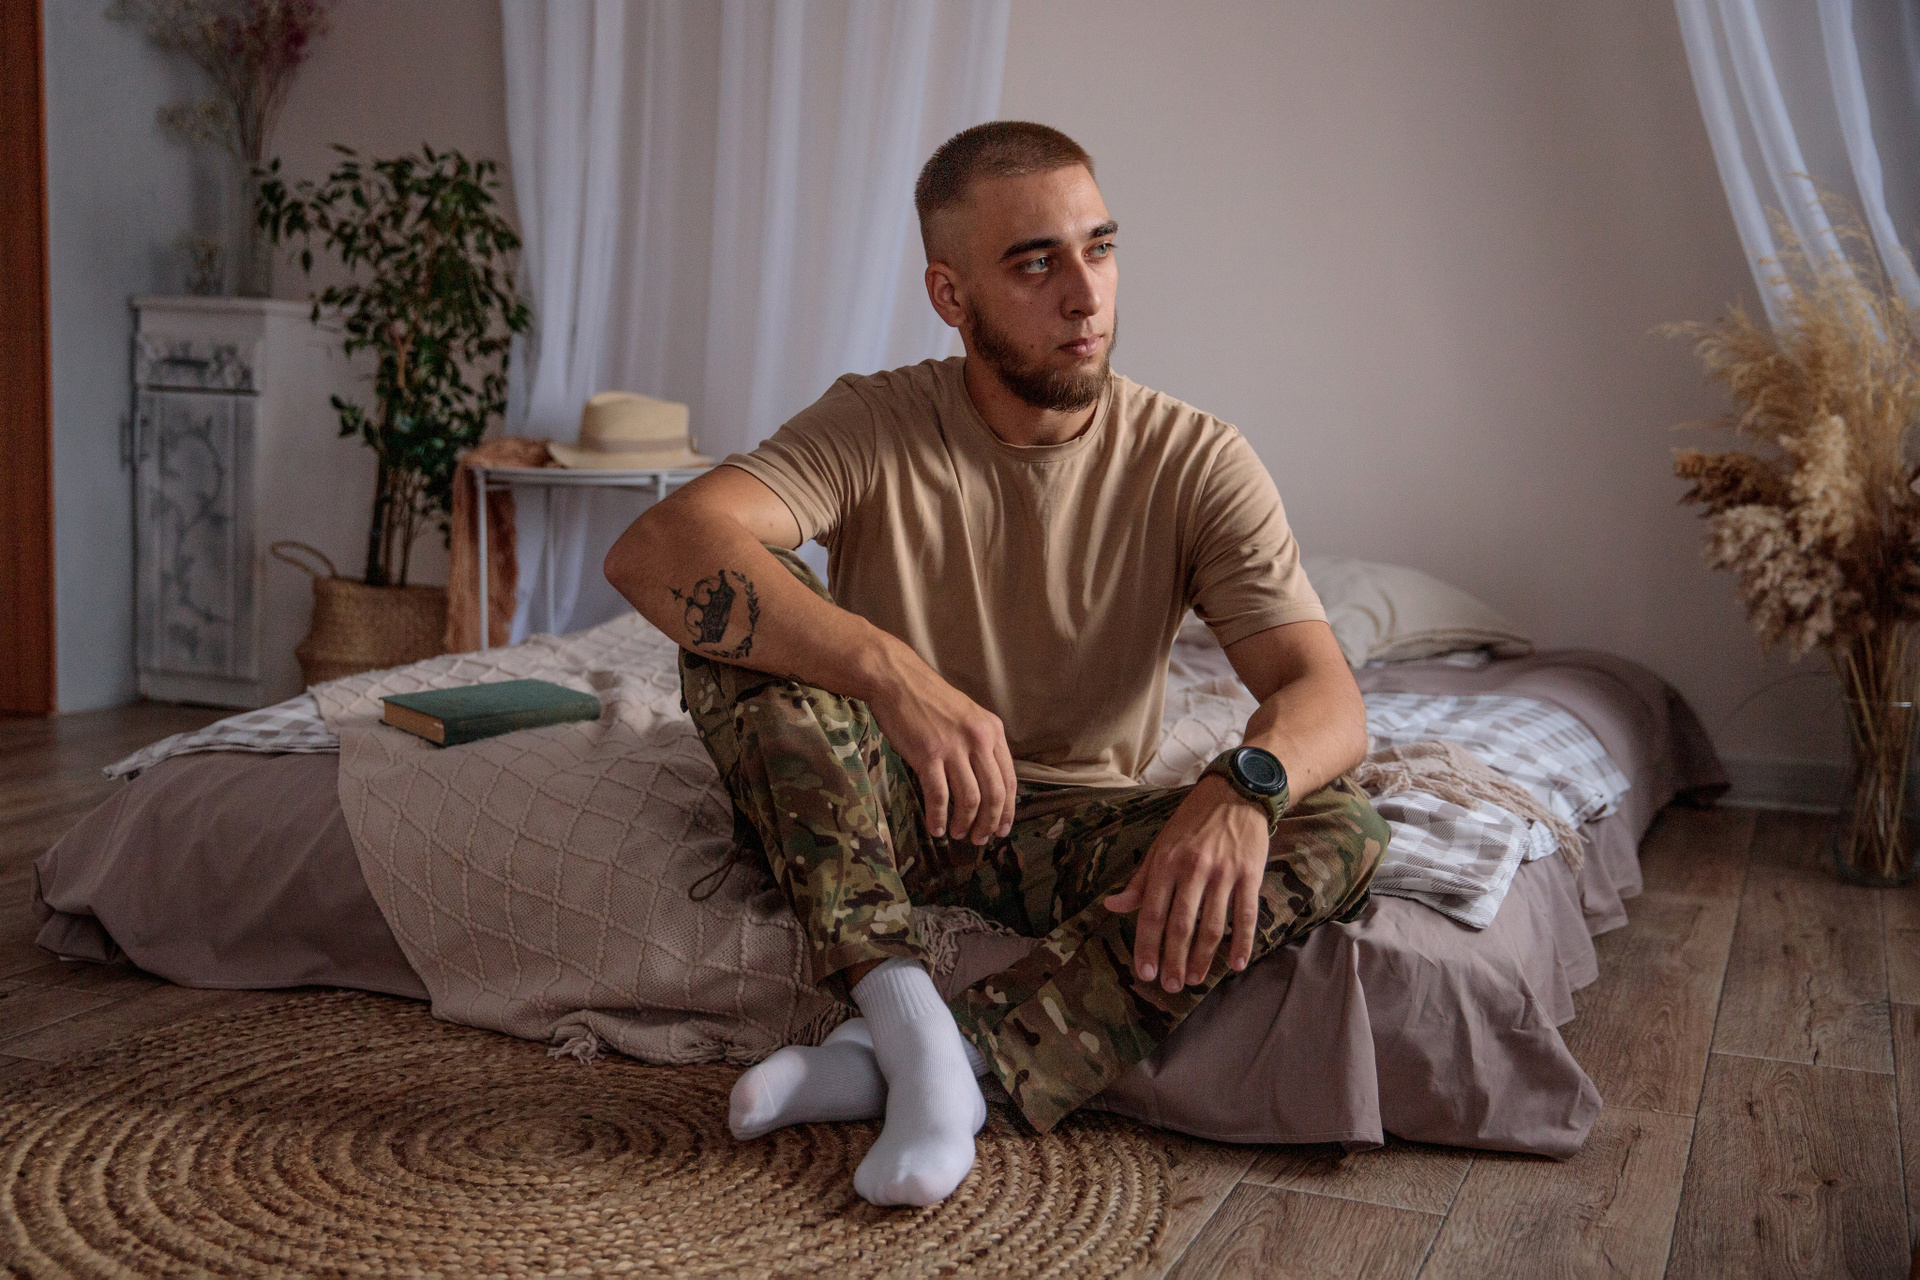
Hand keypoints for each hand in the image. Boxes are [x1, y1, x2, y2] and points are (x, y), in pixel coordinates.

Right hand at [867, 658, 1017, 845]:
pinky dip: (939, 817)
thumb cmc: (929, 700)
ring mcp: (953, 747)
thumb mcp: (968, 716)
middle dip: (989, 823)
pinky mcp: (928, 755)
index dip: (1007, 810)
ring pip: (970, 799)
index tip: (1003, 829)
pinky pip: (939, 796)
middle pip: (994, 794)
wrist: (897, 680)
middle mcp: (978, 740)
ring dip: (965, 823)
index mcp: (992, 731)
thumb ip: (980, 744)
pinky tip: (936, 828)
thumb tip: (986, 782)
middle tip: (980, 839)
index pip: (1009, 779)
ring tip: (958, 834)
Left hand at [1103, 775, 1269, 991]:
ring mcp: (1224, 873)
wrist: (1236, 793)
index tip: (1144, 973)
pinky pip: (1246, 915)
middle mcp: (1193, 869)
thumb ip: (1140, 880)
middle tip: (1170, 986)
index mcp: (1166, 863)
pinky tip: (1236, 965)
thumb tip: (1113, 906)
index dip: (1147, 946)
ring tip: (1195, 980)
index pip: (1152, 913)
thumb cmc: (1192, 822)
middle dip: (1173, 960)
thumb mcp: (1160, 845)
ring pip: (1212, 925)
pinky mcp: (1250, 874)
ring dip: (1203, 958)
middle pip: (1181, 925)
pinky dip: (1242, 943)